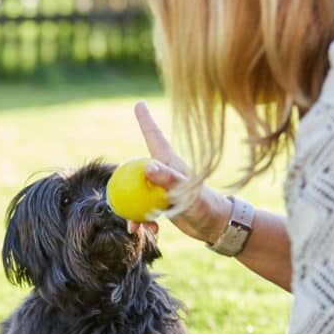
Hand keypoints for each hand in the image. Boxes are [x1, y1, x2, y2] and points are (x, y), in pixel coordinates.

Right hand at [132, 101, 232, 243]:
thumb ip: (168, 180)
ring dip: (131, 210)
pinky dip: (142, 220)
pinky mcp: (162, 203)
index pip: (154, 137)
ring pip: (136, 192)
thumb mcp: (186, 194)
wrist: (217, 226)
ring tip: (134, 226)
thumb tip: (147, 167)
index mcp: (169, 162)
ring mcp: (162, 188)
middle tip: (116, 200)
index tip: (139, 103)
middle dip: (123, 184)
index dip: (145, 120)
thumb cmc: (206, 207)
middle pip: (135, 170)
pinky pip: (144, 208)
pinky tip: (149, 230)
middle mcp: (164, 172)